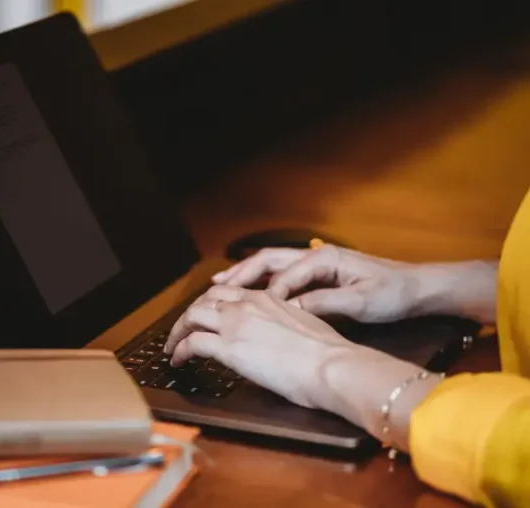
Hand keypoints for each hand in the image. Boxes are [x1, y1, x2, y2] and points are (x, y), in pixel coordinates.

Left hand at [163, 285, 362, 409]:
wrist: (332, 365)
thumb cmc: (328, 354)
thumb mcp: (303, 327)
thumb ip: (282, 326)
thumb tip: (274, 340)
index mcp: (267, 298)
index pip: (228, 292)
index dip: (210, 302)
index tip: (204, 313)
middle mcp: (247, 305)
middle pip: (205, 300)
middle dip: (189, 314)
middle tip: (182, 329)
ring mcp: (236, 324)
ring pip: (191, 316)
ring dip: (177, 331)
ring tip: (172, 346)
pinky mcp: (229, 348)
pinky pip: (192, 343)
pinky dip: (179, 350)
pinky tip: (178, 360)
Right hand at [212, 245, 498, 323]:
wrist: (419, 288)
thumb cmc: (394, 293)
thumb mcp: (362, 301)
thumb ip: (325, 302)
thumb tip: (292, 308)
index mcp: (324, 258)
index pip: (285, 274)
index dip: (264, 292)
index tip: (246, 310)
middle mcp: (316, 255)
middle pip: (269, 260)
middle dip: (241, 273)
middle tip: (214, 287)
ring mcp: (316, 262)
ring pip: (272, 264)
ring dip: (247, 274)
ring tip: (220, 284)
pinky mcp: (320, 274)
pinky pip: (282, 274)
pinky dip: (262, 281)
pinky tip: (251, 292)